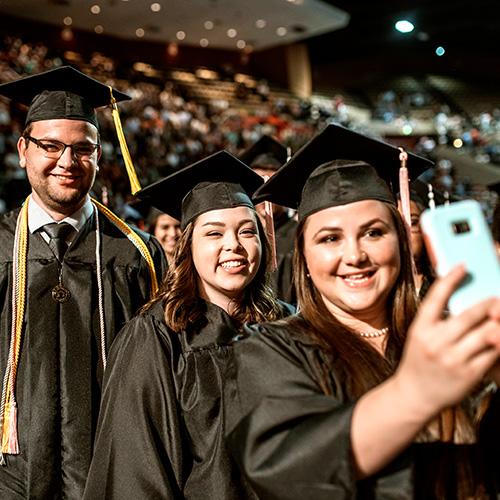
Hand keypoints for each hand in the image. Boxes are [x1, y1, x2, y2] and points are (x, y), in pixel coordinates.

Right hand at [394, 265, 499, 419]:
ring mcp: (453, 359)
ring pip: (487, 333)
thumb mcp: (420, 336)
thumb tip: (465, 299)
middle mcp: (435, 342)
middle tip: (495, 299)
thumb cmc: (420, 360)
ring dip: (498, 323)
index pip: (435, 298)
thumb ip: (438, 319)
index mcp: (420, 329)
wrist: (414, 394)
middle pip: (470, 315)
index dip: (450, 279)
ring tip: (498, 318)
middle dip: (489, 304)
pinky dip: (499, 343)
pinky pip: (493, 353)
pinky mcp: (469, 374)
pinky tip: (497, 338)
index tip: (462, 266)